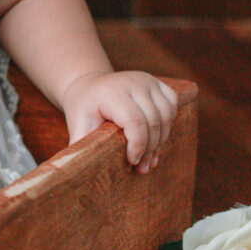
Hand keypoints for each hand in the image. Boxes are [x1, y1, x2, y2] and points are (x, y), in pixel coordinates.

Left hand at [62, 71, 178, 172]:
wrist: (89, 87)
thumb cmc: (83, 109)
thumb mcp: (78, 125)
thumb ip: (81, 144)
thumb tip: (78, 169)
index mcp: (112, 92)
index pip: (135, 121)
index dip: (138, 145)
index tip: (132, 161)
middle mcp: (132, 82)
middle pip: (153, 121)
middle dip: (149, 148)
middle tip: (141, 166)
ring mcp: (147, 80)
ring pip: (166, 115)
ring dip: (160, 140)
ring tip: (149, 157)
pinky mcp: (157, 82)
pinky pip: (172, 105)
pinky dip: (167, 123)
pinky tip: (155, 136)